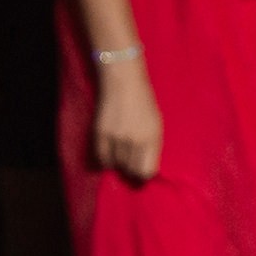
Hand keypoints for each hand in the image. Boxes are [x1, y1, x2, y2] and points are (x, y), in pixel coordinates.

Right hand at [92, 59, 161, 180]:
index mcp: (152, 137)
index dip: (144, 173)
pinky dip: (104, 159)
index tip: (142, 170)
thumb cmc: (144, 102)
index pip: (146, 170)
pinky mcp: (99, 133)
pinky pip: (100, 157)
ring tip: (120, 151)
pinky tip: (108, 153)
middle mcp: (134, 140)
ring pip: (115, 164)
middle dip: (131, 168)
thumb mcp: (156, 123)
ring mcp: (116, 137)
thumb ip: (152, 145)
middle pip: (130, 170)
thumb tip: (146, 168)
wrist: (123, 82)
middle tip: (130, 162)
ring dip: (118, 162)